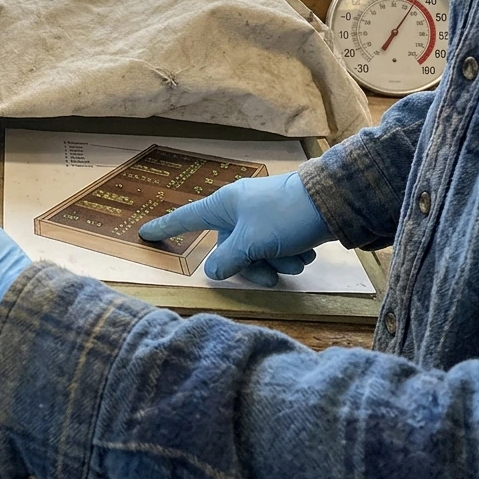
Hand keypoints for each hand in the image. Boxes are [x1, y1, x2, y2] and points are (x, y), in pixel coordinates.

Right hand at [138, 172, 332, 286]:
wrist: (334, 201)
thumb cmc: (284, 217)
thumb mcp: (251, 242)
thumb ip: (227, 260)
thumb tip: (211, 271)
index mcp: (224, 205)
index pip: (186, 218)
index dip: (165, 227)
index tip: (144, 233)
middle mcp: (240, 208)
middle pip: (230, 247)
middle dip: (252, 266)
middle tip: (271, 276)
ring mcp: (263, 215)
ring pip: (257, 251)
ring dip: (276, 262)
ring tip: (297, 259)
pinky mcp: (285, 221)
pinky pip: (276, 246)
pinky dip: (290, 254)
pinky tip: (307, 252)